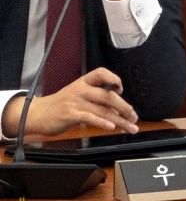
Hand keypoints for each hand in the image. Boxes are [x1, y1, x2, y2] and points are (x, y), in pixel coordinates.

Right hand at [1, 68, 137, 137]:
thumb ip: (95, 99)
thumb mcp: (77, 95)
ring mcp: (76, 101)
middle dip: (124, 107)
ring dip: (119, 120)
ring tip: (129, 127)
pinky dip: (102, 122)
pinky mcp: (70, 114)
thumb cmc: (60, 105)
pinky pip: (90, 117)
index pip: (102, 73)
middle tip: (134, 116)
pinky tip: (111, 127)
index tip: (122, 89)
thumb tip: (117, 109)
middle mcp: (81, 89)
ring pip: (102, 109)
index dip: (114, 79)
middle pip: (108, 95)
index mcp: (84, 82)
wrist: (37, 114)